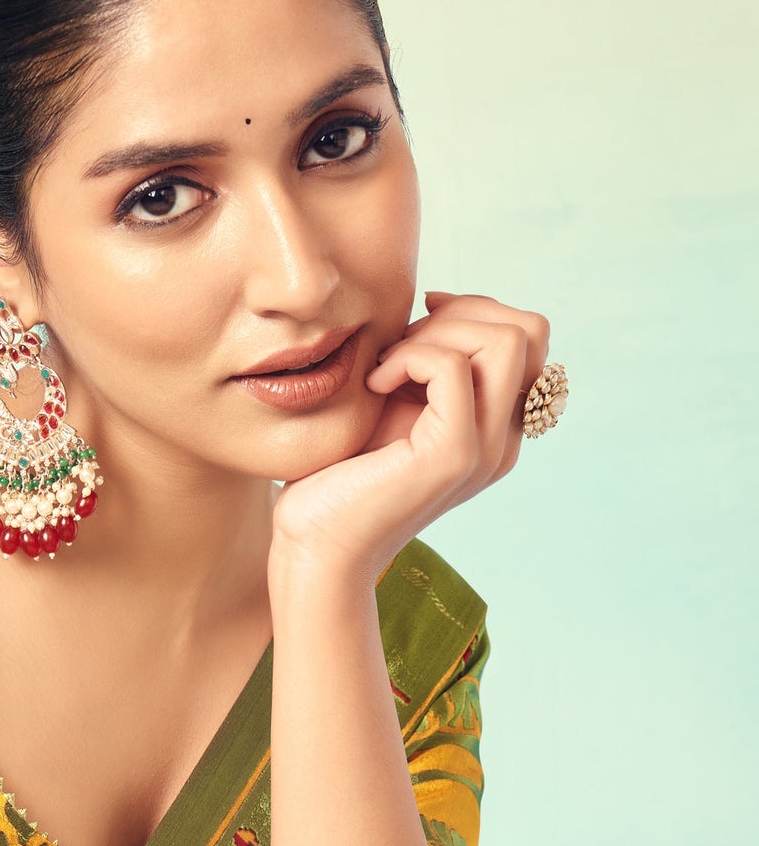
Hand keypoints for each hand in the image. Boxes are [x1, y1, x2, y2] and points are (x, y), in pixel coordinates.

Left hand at [271, 290, 551, 581]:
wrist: (315, 544)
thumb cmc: (338, 475)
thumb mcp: (393, 401)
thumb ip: (427, 363)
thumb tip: (439, 301)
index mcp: (495, 428)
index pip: (527, 337)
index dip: (472, 312)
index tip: (412, 330)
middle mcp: (502, 440)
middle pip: (530, 329)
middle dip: (461, 313)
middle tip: (401, 345)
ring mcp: (485, 449)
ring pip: (507, 339)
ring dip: (437, 333)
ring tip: (388, 366)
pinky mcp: (454, 455)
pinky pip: (454, 366)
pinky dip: (408, 357)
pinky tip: (374, 385)